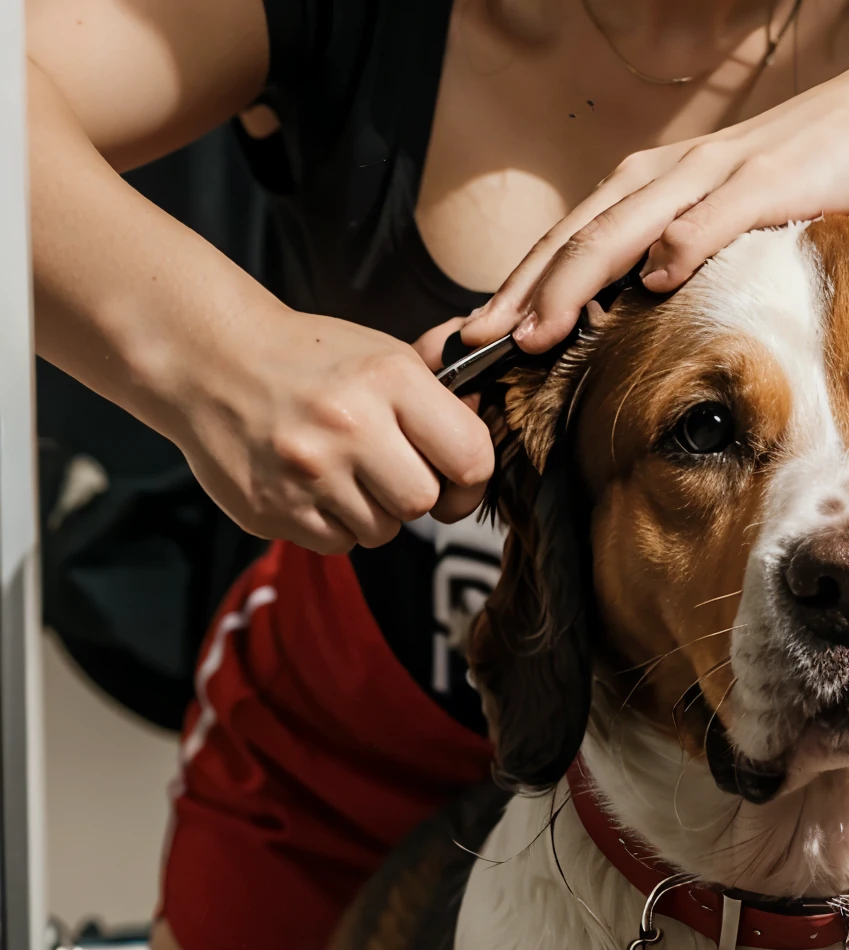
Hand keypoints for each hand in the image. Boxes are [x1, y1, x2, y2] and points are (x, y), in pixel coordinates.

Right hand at [173, 306, 494, 554]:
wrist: (208, 360)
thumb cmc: (310, 361)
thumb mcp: (381, 355)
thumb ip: (439, 393)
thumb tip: (488, 412)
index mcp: (389, 380)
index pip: (471, 458)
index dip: (472, 480)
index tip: (458, 480)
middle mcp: (350, 425)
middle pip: (424, 503)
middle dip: (415, 495)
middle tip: (389, 471)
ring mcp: (308, 470)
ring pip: (382, 531)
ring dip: (372, 511)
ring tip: (342, 471)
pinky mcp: (274, 508)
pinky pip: (337, 544)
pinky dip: (333, 523)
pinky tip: (311, 485)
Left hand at [458, 57, 848, 353]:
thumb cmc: (784, 181)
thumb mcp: (710, 218)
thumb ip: (666, 254)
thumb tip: (623, 309)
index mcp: (644, 188)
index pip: (565, 241)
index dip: (516, 288)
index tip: (477, 338)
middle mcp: (664, 177)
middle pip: (578, 237)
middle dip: (524, 293)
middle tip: (482, 342)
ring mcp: (710, 178)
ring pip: (624, 229)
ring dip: (576, 281)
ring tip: (540, 328)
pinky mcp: (763, 185)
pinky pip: (712, 219)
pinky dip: (679, 248)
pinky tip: (653, 282)